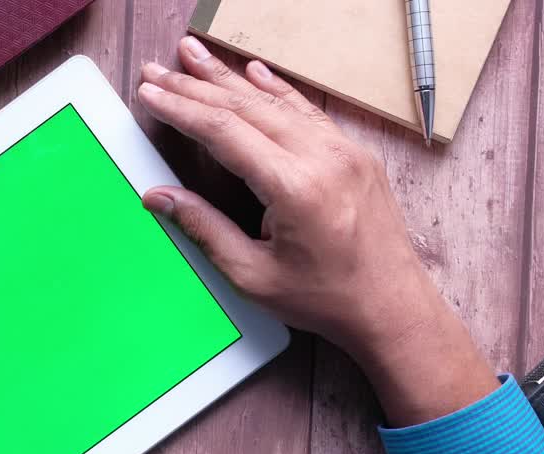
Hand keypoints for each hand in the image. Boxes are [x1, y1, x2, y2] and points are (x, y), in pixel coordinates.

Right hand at [138, 37, 496, 424]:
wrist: (392, 307)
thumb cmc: (326, 300)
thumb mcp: (253, 275)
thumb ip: (204, 228)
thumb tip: (159, 197)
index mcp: (295, 188)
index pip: (225, 132)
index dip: (182, 109)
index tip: (151, 94)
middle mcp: (324, 158)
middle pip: (246, 107)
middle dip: (196, 85)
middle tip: (158, 71)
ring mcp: (344, 151)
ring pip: (276, 102)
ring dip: (230, 78)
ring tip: (193, 55)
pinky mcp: (355, 155)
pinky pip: (307, 112)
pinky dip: (275, 91)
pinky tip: (253, 72)